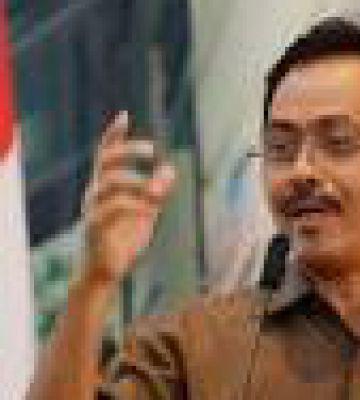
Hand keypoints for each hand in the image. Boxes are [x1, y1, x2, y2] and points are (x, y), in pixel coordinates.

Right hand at [82, 111, 175, 284]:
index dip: (113, 135)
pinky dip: (136, 204)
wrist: (105, 272)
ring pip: (110, 183)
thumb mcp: (147, 212)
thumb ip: (157, 191)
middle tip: (152, 151)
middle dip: (128, 150)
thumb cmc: (123, 240)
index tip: (124, 116)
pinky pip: (114, 208)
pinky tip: (151, 209)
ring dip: (138, 182)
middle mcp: (95, 193)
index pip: (104, 154)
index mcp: (106, 187)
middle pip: (105, 161)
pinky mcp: (94, 227)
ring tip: (159, 191)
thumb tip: (170, 169)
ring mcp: (92, 209)